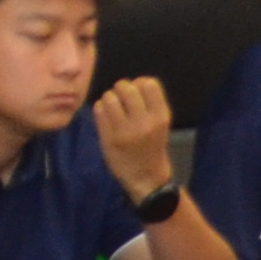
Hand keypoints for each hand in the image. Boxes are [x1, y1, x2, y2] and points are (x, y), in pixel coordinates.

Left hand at [94, 74, 176, 197]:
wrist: (146, 177)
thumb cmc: (153, 146)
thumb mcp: (161, 124)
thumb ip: (150, 103)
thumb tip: (134, 82)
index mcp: (160, 116)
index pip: (148, 83)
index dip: (139, 83)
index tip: (137, 91)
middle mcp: (143, 122)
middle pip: (126, 88)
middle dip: (121, 88)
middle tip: (120, 97)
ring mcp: (124, 131)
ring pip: (109, 97)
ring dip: (109, 98)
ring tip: (112, 106)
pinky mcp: (108, 138)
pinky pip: (99, 111)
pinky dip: (100, 108)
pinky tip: (105, 115)